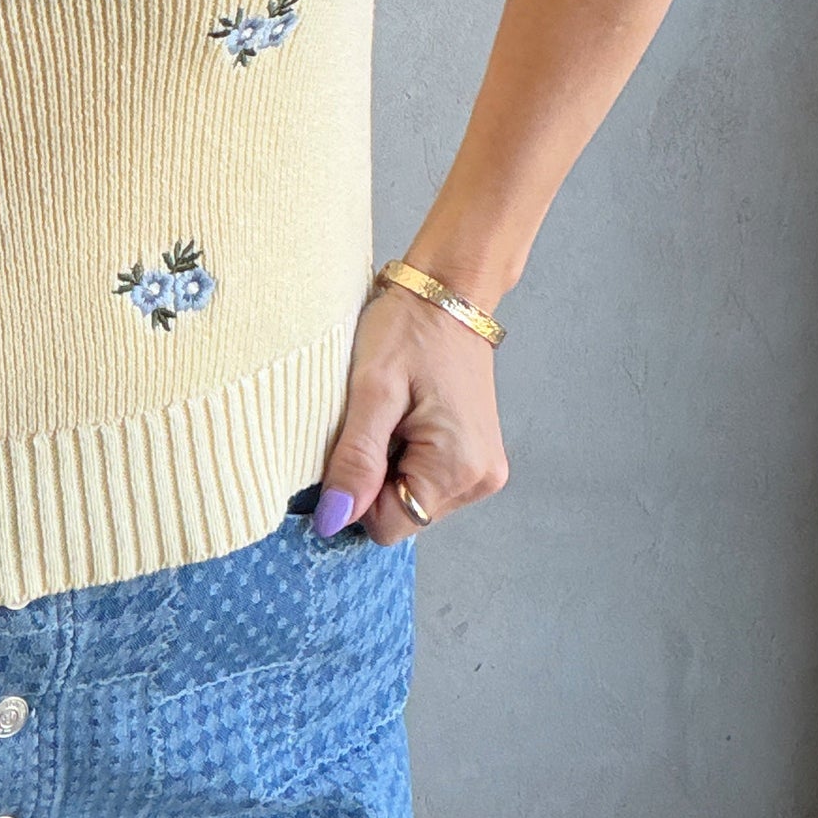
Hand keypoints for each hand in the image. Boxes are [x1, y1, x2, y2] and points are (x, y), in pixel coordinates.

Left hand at [313, 284, 509, 545]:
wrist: (447, 291)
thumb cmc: (409, 329)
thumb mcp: (371, 390)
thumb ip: (355, 460)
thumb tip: (335, 520)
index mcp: (457, 468)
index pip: (387, 525)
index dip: (356, 493)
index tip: (353, 441)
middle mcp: (479, 479)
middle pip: (401, 514)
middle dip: (374, 476)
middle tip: (375, 419)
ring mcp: (481, 469)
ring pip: (410, 496)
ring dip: (388, 464)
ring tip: (392, 413)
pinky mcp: (475, 455)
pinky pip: (425, 477)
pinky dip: (404, 454)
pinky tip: (404, 416)